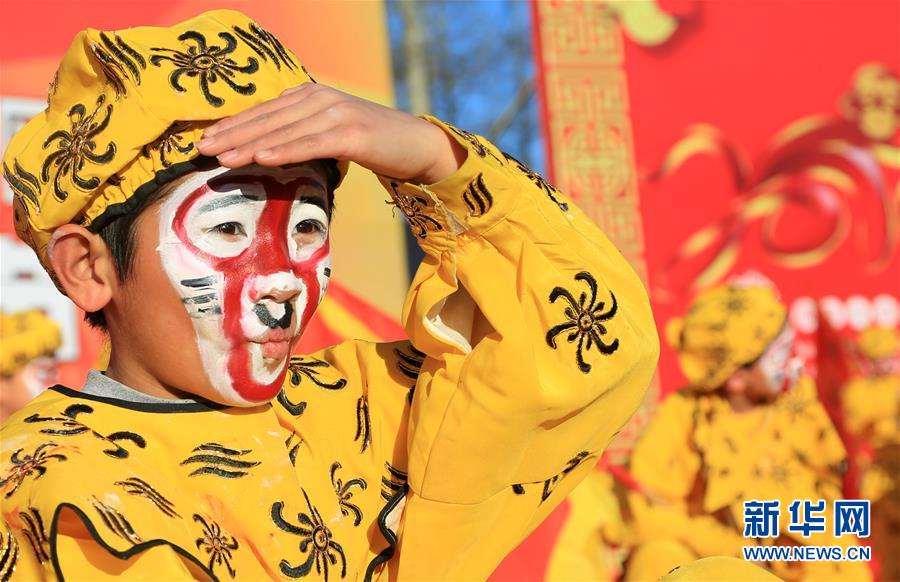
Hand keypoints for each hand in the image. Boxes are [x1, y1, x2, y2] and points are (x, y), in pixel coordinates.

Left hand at [197, 84, 465, 183]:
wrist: (417, 145)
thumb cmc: (373, 144)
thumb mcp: (331, 133)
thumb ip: (303, 133)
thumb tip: (269, 149)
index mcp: (311, 96)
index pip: (264, 112)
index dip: (233, 125)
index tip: (205, 140)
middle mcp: (320, 99)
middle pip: (267, 119)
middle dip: (232, 134)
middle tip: (201, 150)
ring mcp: (337, 114)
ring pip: (284, 131)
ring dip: (251, 144)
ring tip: (222, 157)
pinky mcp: (353, 133)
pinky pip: (312, 143)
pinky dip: (286, 150)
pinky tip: (264, 158)